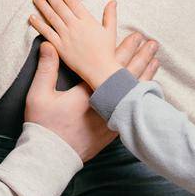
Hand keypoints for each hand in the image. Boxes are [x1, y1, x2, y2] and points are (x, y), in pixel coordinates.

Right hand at [25, 34, 158, 161]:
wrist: (50, 158)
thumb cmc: (43, 126)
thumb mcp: (38, 95)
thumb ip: (46, 68)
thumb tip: (48, 44)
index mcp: (88, 92)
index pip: (111, 66)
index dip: (125, 49)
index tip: (136, 37)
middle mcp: (105, 105)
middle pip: (127, 77)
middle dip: (141, 58)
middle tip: (153, 44)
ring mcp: (111, 119)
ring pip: (133, 94)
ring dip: (145, 76)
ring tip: (156, 62)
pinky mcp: (113, 132)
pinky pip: (133, 111)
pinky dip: (141, 98)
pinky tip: (148, 92)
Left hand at [28, 0, 125, 90]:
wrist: (101, 70)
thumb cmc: (107, 51)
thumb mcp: (111, 31)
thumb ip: (110, 15)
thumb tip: (113, 1)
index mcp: (87, 20)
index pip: (73, 2)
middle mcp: (75, 26)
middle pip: (60, 7)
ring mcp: (66, 36)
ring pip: (51, 17)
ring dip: (42, 5)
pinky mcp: (59, 47)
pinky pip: (46, 33)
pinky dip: (38, 24)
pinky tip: (31, 17)